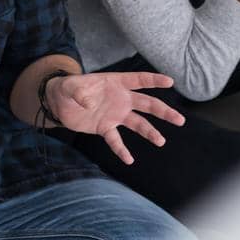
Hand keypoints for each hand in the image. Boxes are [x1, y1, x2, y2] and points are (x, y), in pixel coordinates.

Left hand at [47, 71, 185, 164]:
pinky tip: (129, 160)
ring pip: (138, 123)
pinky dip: (122, 150)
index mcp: (116, 83)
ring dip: (150, 132)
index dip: (154, 80)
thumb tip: (90, 104)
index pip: (139, 80)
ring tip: (161, 141)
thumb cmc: (68, 88)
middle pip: (147, 104)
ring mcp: (115, 114)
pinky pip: (116, 140)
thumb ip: (80, 92)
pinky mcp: (105, 128)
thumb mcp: (71, 86)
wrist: (59, 103)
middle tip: (179, 120)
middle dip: (163, 111)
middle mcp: (121, 99)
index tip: (170, 81)